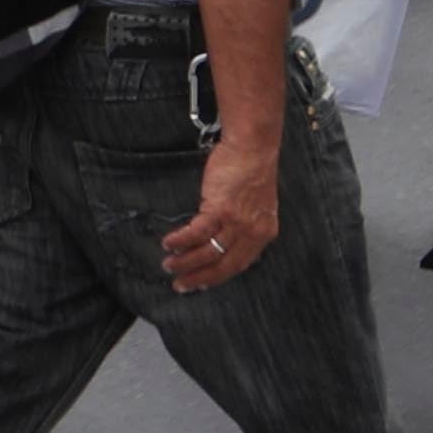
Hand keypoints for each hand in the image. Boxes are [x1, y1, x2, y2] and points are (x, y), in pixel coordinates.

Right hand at [163, 138, 279, 293]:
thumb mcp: (255, 203)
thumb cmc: (251, 169)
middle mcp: (252, 232)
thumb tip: (222, 237)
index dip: (218, 277)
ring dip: (186, 262)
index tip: (202, 284)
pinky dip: (180, 241)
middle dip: (199, 278)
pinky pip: (197, 233)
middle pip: (224, 264)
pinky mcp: (221, 210)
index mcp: (263, 232)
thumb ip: (243, 224)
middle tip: (181, 285)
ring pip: (209, 252)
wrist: (252, 148)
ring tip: (169, 265)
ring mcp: (237, 223)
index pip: (240, 264)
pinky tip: (169, 244)